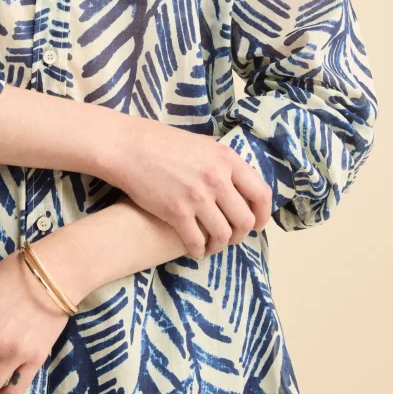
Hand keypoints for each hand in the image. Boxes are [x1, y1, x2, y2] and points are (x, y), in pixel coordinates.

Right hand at [110, 124, 272, 259]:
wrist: (129, 147)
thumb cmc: (162, 142)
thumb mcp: (201, 143)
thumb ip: (221, 159)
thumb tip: (237, 173)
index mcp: (226, 159)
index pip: (261, 194)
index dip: (263, 215)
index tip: (257, 224)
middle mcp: (217, 179)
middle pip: (244, 220)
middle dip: (240, 234)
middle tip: (231, 237)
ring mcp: (197, 197)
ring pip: (223, 234)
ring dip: (220, 245)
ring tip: (212, 246)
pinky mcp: (177, 212)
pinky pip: (196, 241)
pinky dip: (199, 251)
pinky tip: (194, 250)